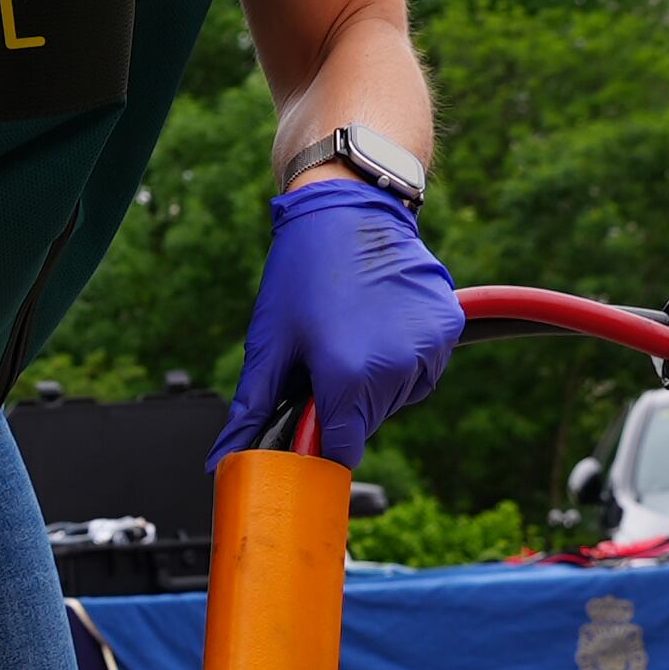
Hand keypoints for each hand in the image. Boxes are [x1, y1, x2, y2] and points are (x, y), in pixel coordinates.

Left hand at [213, 178, 460, 467]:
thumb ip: (250, 408)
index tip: (313, 425)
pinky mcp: (446, 327)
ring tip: (355, 337)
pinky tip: (382, 328)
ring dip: (377, 385)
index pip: (344, 449)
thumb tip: (222, 460)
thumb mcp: (269, 343)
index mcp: (347, 376)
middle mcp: (393, 367)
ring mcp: (426, 347)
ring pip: (399, 398)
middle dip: (345, 404)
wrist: (348, 210)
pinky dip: (405, 361)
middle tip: (327, 357)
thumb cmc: (302, 273)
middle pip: (369, 423)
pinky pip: (425, 370)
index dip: (324, 444)